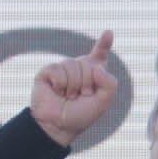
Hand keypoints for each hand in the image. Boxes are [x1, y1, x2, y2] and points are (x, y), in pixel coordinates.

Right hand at [30, 30, 117, 146]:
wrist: (58, 126)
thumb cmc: (81, 115)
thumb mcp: (103, 102)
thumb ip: (110, 83)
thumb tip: (97, 66)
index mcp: (94, 74)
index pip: (100, 55)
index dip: (104, 43)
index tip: (108, 33)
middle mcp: (78, 68)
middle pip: (88, 63)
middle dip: (87, 82)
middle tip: (82, 96)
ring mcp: (62, 69)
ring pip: (72, 65)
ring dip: (73, 86)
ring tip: (69, 96)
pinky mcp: (48, 71)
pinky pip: (57, 69)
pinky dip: (60, 84)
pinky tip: (57, 92)